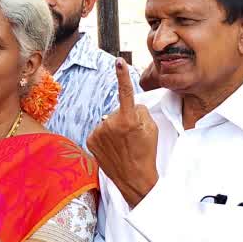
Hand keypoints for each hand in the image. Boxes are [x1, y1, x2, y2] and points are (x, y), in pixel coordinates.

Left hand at [87, 59, 159, 207]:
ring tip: (123, 145)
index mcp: (128, 119)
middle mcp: (110, 123)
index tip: (119, 62)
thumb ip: (140, 111)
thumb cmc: (146, 153)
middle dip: (125, 119)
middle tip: (132, 137)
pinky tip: (113, 148)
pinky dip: (105, 137)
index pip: (125, 92)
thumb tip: (129, 105)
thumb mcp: (152, 129)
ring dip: (114, 128)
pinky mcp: (90, 140)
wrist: (134, 179)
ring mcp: (98, 132)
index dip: (122, 76)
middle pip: (119, 110)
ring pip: (108, 121)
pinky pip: (100, 130)